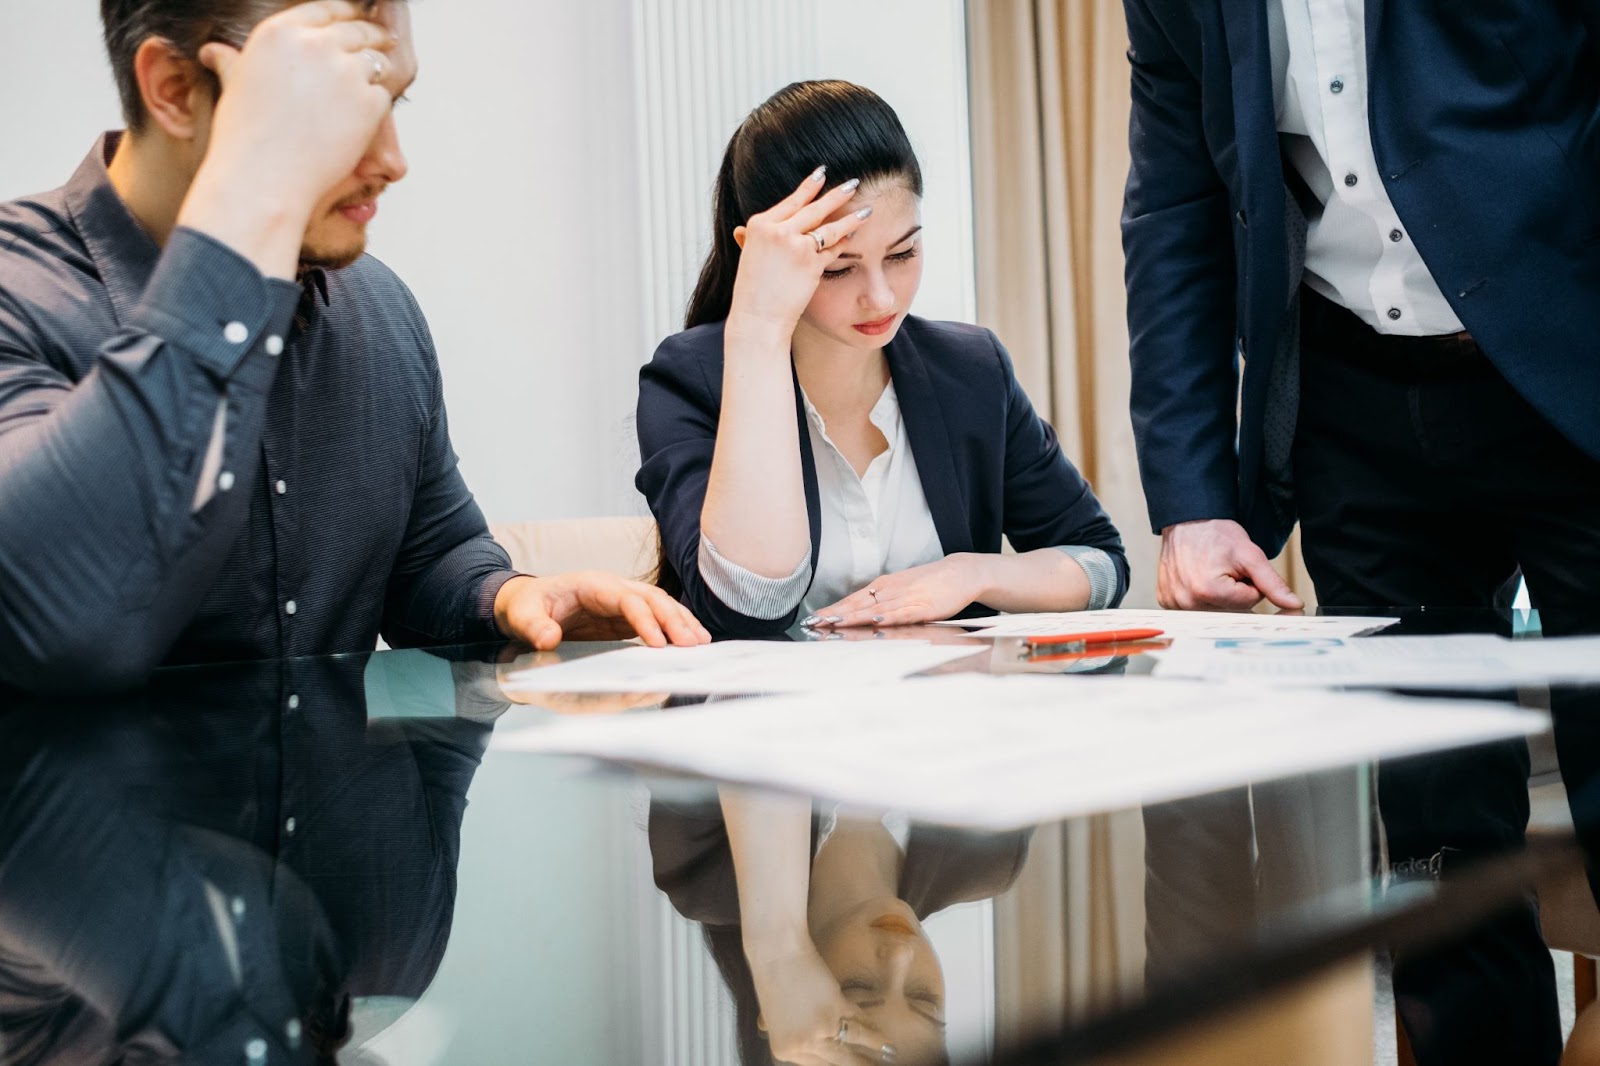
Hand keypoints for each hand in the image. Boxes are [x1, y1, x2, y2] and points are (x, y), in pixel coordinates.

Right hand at [180, 2, 396, 270]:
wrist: (263, 178)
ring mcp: (345, 72)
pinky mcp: (369, 102)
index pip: (327, 9)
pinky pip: (384, 95)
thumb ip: (233, 61)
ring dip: (377, 70)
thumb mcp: (233, 86)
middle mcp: (315, 45)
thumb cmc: (243, 138)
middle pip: (359, 29)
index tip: (356, 19)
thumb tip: (214, 51)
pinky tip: (363, 120)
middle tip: (381, 43)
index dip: (346, 14)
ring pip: (376, 60)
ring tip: (371, 83)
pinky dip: (377, 106)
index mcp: (280, 32)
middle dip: (371, 37)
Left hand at [494, 573, 711, 649]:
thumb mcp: (521, 616)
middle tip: (693, 644)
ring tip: (702, 643)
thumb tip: (548, 638)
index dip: (644, 619)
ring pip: (660, 605)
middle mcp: (613, 588)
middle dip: (674, 620)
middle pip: (652, 598)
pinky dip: (674, 628)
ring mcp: (622, 601)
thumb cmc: (525, 606)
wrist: (526, 602)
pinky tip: (690, 641)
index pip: (626, 599)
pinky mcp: (625, 616)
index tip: (658, 642)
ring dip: (681, 622)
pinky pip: (656, 618)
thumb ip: (534, 626)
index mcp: (592, 585)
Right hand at [726, 168, 871, 337]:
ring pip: (829, 227)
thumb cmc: (751, 292)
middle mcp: (778, 231)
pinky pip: (833, 250)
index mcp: (759, 225)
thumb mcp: (746, 258)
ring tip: (866, 211)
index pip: (791, 201)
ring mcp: (796, 247)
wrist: (757, 318)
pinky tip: (854, 238)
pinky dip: (844, 244)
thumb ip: (750, 241)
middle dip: (837, 194)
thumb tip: (740, 231)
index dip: (809, 187)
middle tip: (853, 183)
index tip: (821, 174)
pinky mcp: (812, 264)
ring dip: (851, 218)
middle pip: (814, 208)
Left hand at [748, 940, 892, 1065]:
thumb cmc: (773, 980)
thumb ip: (798, 1037)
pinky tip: (882, 1030)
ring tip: (890, 1053)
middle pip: (840, 1062)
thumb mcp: (778, 1019)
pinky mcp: (835, 1008)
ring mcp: (820, 1028)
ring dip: (877, 1048)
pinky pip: (860, 1021)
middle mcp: (803, 1044)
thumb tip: (819, 1047)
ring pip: (856, 1044)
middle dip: (861, 1065)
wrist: (776, 953)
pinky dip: (873, 1025)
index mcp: (784, 1050)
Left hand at [808, 555, 985, 628]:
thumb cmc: (929, 583)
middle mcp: (889, 591)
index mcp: (882, 586)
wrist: (959, 572)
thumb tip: (860, 613)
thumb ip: (882, 600)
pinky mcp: (921, 607)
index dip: (832, 610)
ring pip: (874, 609)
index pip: (851, 600)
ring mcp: (905, 599)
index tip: (813, 618)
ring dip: (853, 617)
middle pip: (857, 605)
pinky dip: (887, 617)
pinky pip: (901, 613)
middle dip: (834, 615)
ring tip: (833, 624)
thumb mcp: (900, 588)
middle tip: (814, 623)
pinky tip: (875, 621)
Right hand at [1157, 519, 1303, 610]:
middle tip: (1225, 570)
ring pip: (1215, 610)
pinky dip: (1201, 597)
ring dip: (1219, 596)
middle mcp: (1187, 602)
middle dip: (1235, 593)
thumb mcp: (1250, 555)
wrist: (1187, 520)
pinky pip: (1195, 608)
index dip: (1250, 584)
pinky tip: (1197, 579)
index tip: (1239, 568)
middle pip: (1231, 610)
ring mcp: (1174, 603)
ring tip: (1210, 573)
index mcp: (1209, 592)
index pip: (1250, 603)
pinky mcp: (1166, 601)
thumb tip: (1295, 606)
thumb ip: (1273, 583)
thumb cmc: (1216, 533)